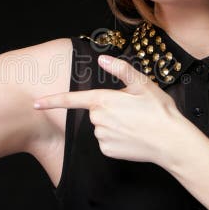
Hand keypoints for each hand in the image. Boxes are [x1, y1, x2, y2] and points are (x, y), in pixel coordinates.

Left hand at [33, 54, 203, 167]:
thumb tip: (103, 58)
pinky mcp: (108, 151)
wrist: (172, 142)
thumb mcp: (143, 84)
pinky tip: (133, 137)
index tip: (36, 103)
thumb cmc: (159, 111)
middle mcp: (99, 120)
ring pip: (101, 126)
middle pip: (95, 111)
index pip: (72, 100)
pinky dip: (117, 138)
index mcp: (104, 100)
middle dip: (109, 109)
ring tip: (136, 124)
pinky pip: (106, 141)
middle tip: (133, 111)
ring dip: (114, 124)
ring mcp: (102, 137)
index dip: (52, 101)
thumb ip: (120, 69)